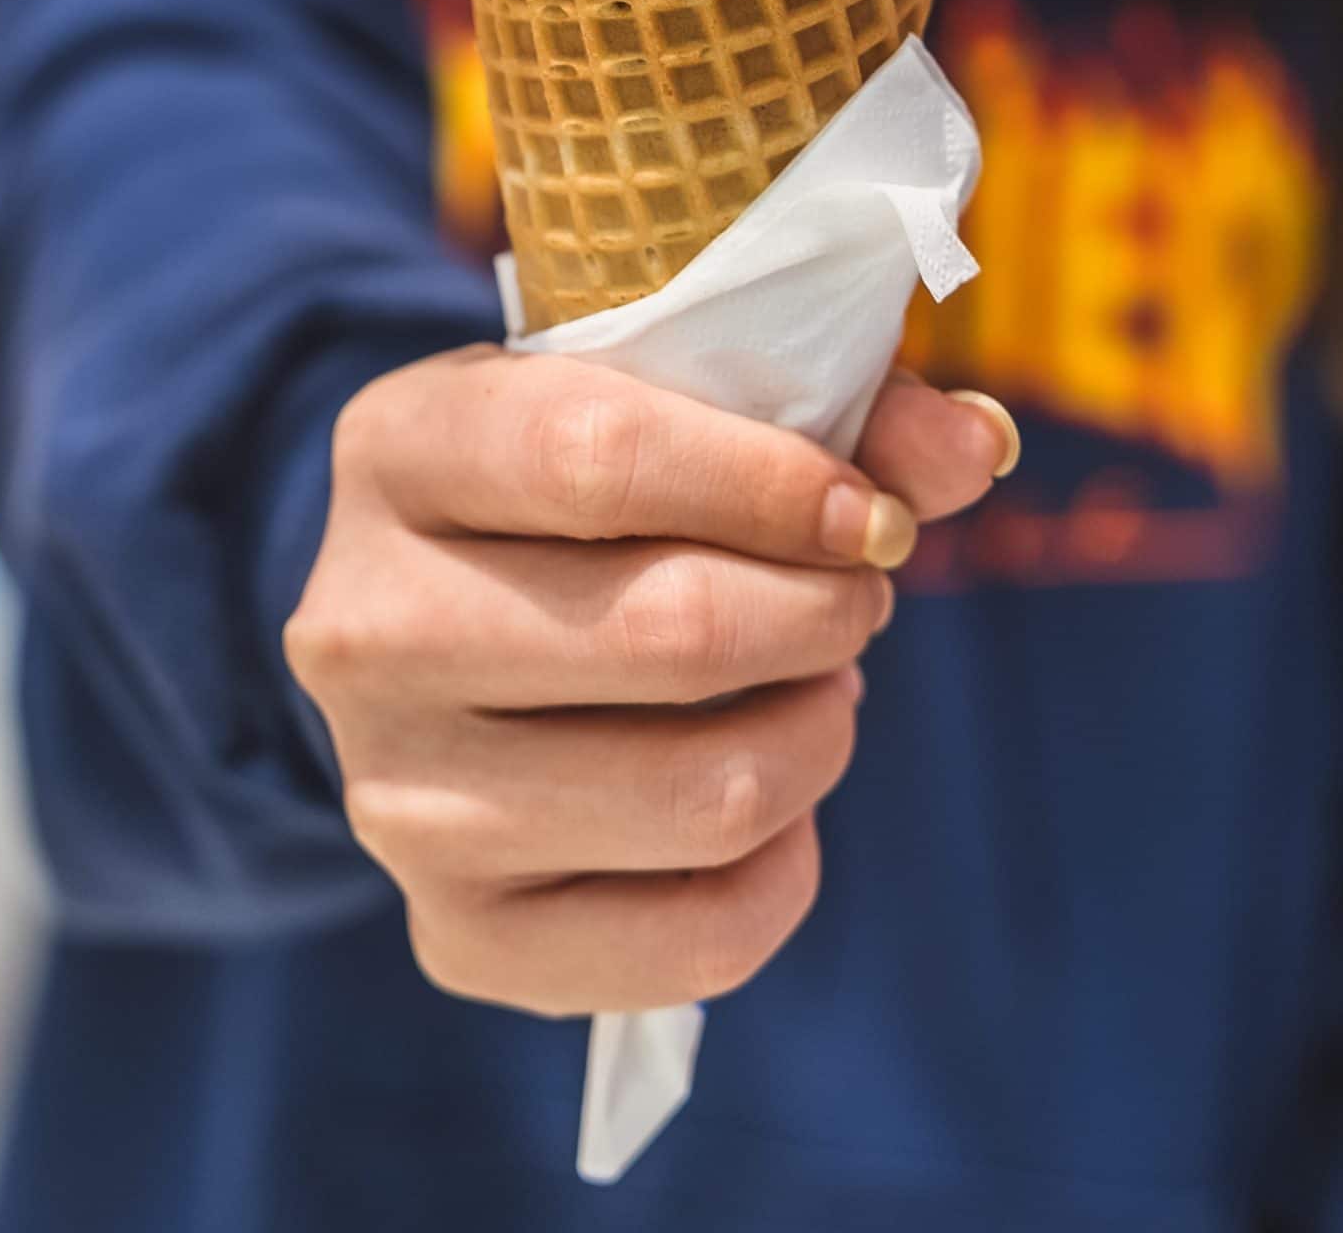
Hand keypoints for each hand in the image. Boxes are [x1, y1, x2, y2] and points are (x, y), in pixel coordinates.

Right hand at [285, 347, 1013, 1017]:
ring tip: (822, 684)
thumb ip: (838, 410)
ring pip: (699, 793)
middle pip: (671, 633)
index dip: (778, 486)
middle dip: (823, 613)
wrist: (443, 623)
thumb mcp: (674, 399)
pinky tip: (778, 802)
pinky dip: (785, 871)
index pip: (604, 458)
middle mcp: (364, 627)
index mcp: (400, 449)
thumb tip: (979, 450)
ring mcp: (397, 798)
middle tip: (857, 594)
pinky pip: (688, 943)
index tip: (878, 515)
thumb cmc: (586, 484)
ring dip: (818, 732)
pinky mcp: (455, 933)